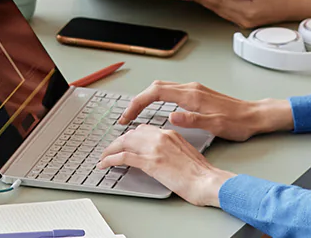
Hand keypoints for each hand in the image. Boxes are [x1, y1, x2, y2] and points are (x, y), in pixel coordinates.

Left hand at [95, 126, 233, 206]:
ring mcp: (155, 149)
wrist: (208, 181)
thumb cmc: (202, 173)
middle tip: (109, 150)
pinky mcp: (150, 163)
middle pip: (131, 134)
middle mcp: (161, 137)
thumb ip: (172, 149)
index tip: (124, 142)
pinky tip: (104, 164)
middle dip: (117, 142)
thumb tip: (161, 155)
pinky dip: (110, 159)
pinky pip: (123, 157)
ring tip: (103, 157)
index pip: (143, 129)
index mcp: (170, 133)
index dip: (130, 136)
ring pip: (124, 143)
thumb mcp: (186, 153)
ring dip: (110, 150)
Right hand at [119, 81, 289, 141]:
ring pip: (161, 88)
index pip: (155, 93)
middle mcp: (190, 88)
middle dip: (137, 100)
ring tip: (136, 114)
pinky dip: (156, 99)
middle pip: (155, 87)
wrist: (255, 116)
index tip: (128, 116)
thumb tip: (171, 116)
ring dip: (146, 99)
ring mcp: (193, 90)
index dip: (138, 103)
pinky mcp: (197, 94)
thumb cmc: (238, 123)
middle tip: (126, 117)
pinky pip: (170, 92)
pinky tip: (155, 109)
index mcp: (192, 95)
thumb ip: (192, 120)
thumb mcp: (215, 126)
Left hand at [186, 0, 305, 29]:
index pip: (221, 2)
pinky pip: (226, 12)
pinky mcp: (246, 20)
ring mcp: (245, 21)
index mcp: (250, 11)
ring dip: (206, 3)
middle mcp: (245, 19)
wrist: (297, 5)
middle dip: (200, 0)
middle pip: (217, 8)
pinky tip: (208, 0)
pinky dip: (215, 6)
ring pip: (220, 11)